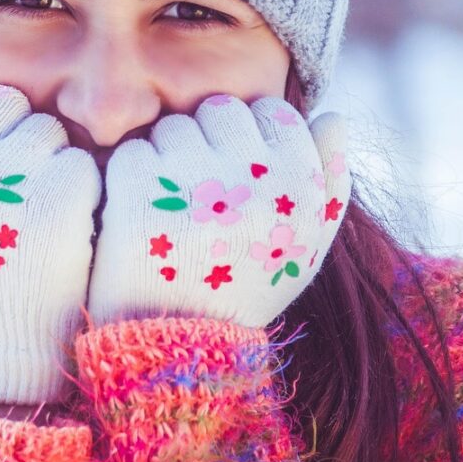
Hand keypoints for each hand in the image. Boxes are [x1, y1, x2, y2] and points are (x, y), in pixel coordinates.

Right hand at [0, 62, 101, 403]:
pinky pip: (79, 160)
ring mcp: (3, 177)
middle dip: (13, 135)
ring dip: (48, 161)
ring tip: (30, 214)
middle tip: (8, 193)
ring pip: (46, 126)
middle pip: (3, 99)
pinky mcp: (59, 197)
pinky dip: (78, 191)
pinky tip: (59, 229)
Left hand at [88, 94, 349, 328]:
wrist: (182, 352)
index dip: (251, 137)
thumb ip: (330, 177)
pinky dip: (129, 179)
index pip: (274, 112)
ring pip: (173, 126)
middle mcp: (252, 179)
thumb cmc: (247, 288)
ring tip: (170, 210)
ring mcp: (192, 184)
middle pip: (220, 110)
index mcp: (299, 186)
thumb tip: (333, 114)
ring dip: (166, 158)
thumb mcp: (307, 244)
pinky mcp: (138, 193)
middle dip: (206, 141)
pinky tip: (140, 218)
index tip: (239, 174)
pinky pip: (132, 151)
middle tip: (199, 191)